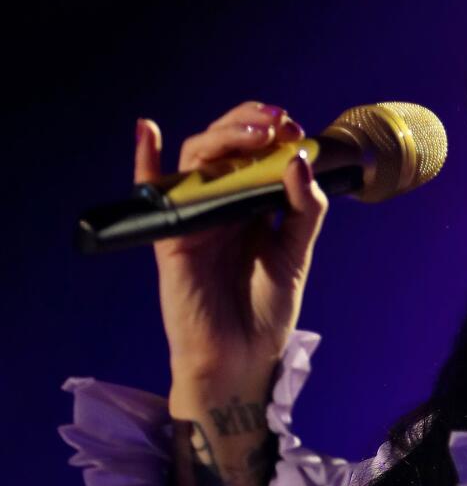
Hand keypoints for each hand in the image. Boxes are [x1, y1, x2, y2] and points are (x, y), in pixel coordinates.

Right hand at [134, 102, 327, 416]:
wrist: (240, 360)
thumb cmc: (265, 313)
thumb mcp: (295, 256)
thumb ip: (304, 210)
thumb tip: (298, 160)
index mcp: (251, 206)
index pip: (255, 153)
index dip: (272, 133)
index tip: (295, 129)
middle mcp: (221, 205)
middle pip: (224, 146)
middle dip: (249, 126)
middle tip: (277, 124)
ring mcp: (194, 217)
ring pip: (197, 160)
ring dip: (223, 137)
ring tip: (255, 133)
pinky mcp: (172, 237)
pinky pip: (152, 194)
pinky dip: (144, 159)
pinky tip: (148, 129)